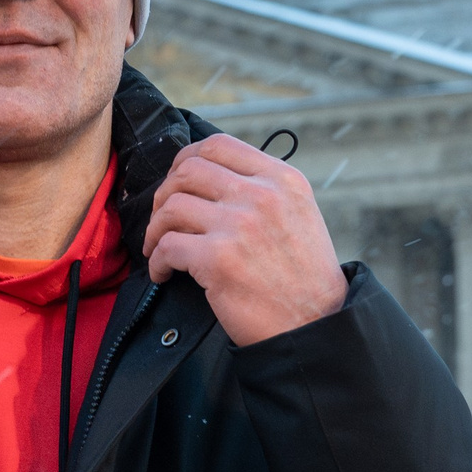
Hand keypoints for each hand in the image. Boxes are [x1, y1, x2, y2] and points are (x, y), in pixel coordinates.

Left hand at [144, 135, 346, 346]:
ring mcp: (239, 225)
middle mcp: (262, 195)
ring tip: (158, 246)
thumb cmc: (304, 278)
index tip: (176, 179)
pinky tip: (163, 273)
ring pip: (171, 206)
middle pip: (189, 170)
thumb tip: (213, 181)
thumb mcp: (298, 215)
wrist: (316, 325)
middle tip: (162, 217)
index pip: (219, 146)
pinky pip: (166, 247)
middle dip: (165, 193)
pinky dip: (156, 261)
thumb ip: (264, 191)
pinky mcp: (218, 259)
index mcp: (282, 180)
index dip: (186, 159)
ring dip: (155, 228)